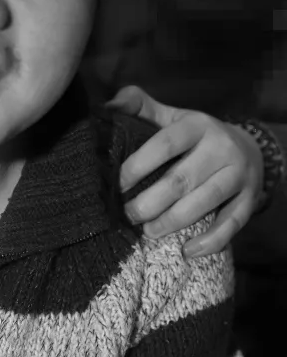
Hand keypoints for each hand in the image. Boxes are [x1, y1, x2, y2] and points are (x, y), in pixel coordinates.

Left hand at [107, 85, 262, 257]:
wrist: (248, 146)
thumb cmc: (194, 134)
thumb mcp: (169, 115)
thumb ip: (138, 106)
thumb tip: (106, 107)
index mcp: (197, 125)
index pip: (164, 144)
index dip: (137, 165)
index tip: (117, 184)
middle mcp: (221, 148)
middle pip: (181, 179)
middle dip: (150, 202)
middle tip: (127, 214)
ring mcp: (239, 175)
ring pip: (204, 203)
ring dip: (172, 222)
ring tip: (147, 232)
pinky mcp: (250, 199)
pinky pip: (232, 224)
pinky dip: (211, 241)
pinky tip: (187, 251)